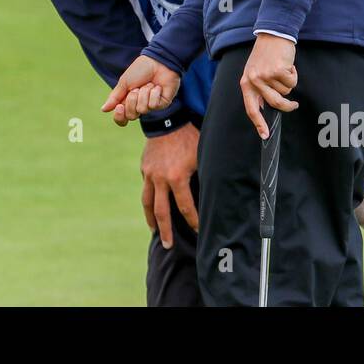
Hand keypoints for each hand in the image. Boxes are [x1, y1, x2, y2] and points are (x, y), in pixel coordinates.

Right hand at [102, 55, 180, 126]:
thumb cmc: (140, 70)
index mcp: (128, 101)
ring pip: (142, 110)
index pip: (122, 119)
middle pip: (131, 116)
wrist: (157, 62)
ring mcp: (151, 105)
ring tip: (148, 84)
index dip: (119, 116)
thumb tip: (103, 109)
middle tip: (136, 88)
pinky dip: (153, 93)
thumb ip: (114, 97)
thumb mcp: (124, 83)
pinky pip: (153, 105)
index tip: (120, 106)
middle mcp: (139, 105)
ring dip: (143, 94)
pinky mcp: (162, 103)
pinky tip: (157, 86)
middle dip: (132, 100)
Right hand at [140, 123, 198, 248]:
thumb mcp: (202, 155)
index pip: (186, 207)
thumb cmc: (189, 137)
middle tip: (168, 245)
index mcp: (177, 178)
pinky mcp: (144, 168)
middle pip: (161, 212)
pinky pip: (146, 188)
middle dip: (165, 230)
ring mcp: (149, 174)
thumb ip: (205, 174)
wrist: (167, 119)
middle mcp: (160, 179)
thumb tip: (219, 190)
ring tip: (154, 230)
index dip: (193, 221)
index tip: (198, 231)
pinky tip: (152, 206)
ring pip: (147, 202)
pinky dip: (149, 199)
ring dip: (151, 219)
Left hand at [241, 34, 298, 138]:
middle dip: (287, 106)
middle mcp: (254, 80)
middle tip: (294, 105)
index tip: (264, 135)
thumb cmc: (265, 55)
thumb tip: (264, 108)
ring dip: (288, 82)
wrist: (272, 34)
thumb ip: (258, 89)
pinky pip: (292, 82)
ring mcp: (266, 75)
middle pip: (275, 103)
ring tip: (283, 69)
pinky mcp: (278, 70)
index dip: (258, 123)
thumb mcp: (255, 71)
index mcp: (246, 82)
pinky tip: (287, 64)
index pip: (251, 108)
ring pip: (285, 91)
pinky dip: (293, 74)